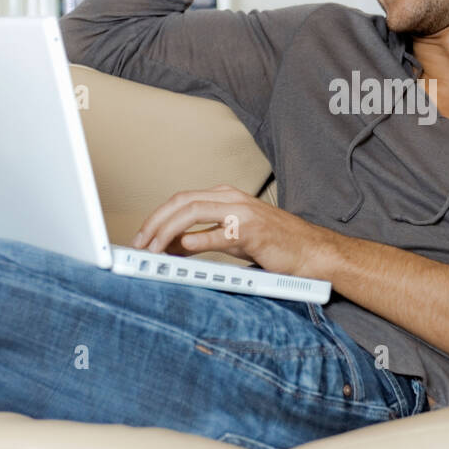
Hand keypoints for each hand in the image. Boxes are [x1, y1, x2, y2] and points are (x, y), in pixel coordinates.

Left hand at [130, 184, 335, 277]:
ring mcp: (242, 212)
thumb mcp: (231, 240)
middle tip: (139, 243)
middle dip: (155, 221)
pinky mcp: (252, 230)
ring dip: (167, 230)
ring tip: (152, 248)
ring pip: (193, 211)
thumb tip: (169, 246)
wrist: (310, 251)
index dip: (157, 216)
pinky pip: (218, 233)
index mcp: (226, 197)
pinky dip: (196, 241)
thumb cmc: (274, 244)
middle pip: (182, 201)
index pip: (182, 200)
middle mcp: (232, 199)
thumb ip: (200, 239)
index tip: (141, 236)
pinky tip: (181, 250)